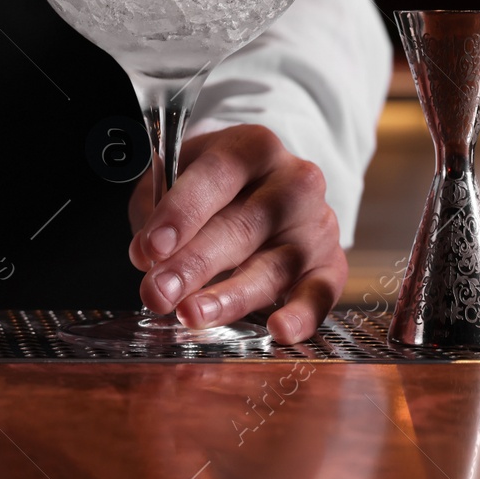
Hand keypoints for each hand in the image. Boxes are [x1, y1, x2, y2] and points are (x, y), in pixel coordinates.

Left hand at [127, 123, 344, 343]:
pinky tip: (277, 331)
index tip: (151, 247)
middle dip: (193, 264)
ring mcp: (317, 224)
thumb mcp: (175, 178)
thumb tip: (148, 257)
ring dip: (230, 296)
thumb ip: (157, 211)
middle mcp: (294, 182)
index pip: (216, 175)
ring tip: (191, 315)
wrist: (266, 189)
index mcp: (252, 148)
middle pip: (242, 226)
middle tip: (158, 292)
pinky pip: (321, 293)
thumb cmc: (210, 187)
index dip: (182, 212)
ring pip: (274, 266)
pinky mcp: (331, 264)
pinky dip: (301, 315)